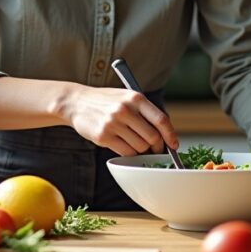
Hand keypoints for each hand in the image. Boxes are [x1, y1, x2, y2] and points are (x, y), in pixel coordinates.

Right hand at [59, 85, 178, 156]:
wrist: (76, 102)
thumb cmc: (106, 101)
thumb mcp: (126, 97)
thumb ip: (144, 112)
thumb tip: (165, 135)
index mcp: (135, 98)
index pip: (161, 120)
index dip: (170, 135)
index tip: (174, 145)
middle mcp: (125, 110)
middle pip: (152, 137)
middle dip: (156, 147)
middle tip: (155, 149)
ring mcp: (113, 123)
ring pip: (140, 147)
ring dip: (142, 151)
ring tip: (136, 144)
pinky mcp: (103, 137)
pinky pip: (126, 153)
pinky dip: (129, 154)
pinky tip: (125, 146)